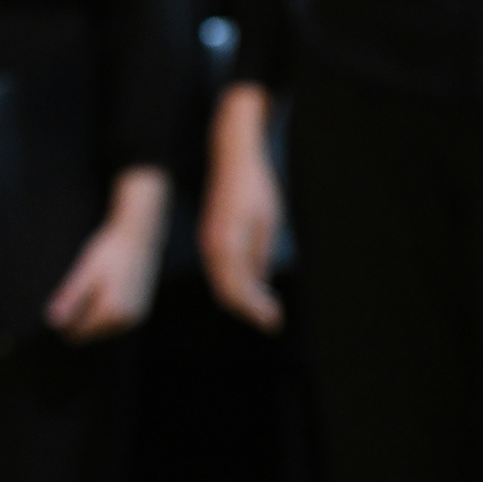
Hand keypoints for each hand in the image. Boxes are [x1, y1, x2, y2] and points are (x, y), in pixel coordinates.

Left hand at [46, 167, 168, 340]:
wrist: (141, 236)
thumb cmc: (110, 250)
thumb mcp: (85, 271)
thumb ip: (70, 298)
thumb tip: (53, 322)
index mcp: (112, 311)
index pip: (77, 333)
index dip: (65, 317)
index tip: (69, 293)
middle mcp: (127, 319)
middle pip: (89, 333)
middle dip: (80, 315)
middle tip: (85, 284)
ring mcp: (136, 317)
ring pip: (101, 328)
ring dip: (92, 313)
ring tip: (98, 284)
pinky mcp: (140, 312)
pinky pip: (113, 322)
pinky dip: (105, 310)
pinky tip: (106, 289)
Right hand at [201, 83, 283, 330]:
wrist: (233, 159)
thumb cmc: (256, 188)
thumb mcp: (269, 224)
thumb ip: (261, 256)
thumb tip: (260, 285)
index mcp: (228, 246)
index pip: (239, 291)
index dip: (257, 310)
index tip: (274, 322)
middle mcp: (213, 248)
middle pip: (228, 292)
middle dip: (250, 309)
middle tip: (272, 320)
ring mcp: (208, 242)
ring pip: (222, 283)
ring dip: (242, 299)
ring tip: (264, 308)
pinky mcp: (210, 237)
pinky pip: (220, 270)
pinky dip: (234, 284)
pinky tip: (251, 287)